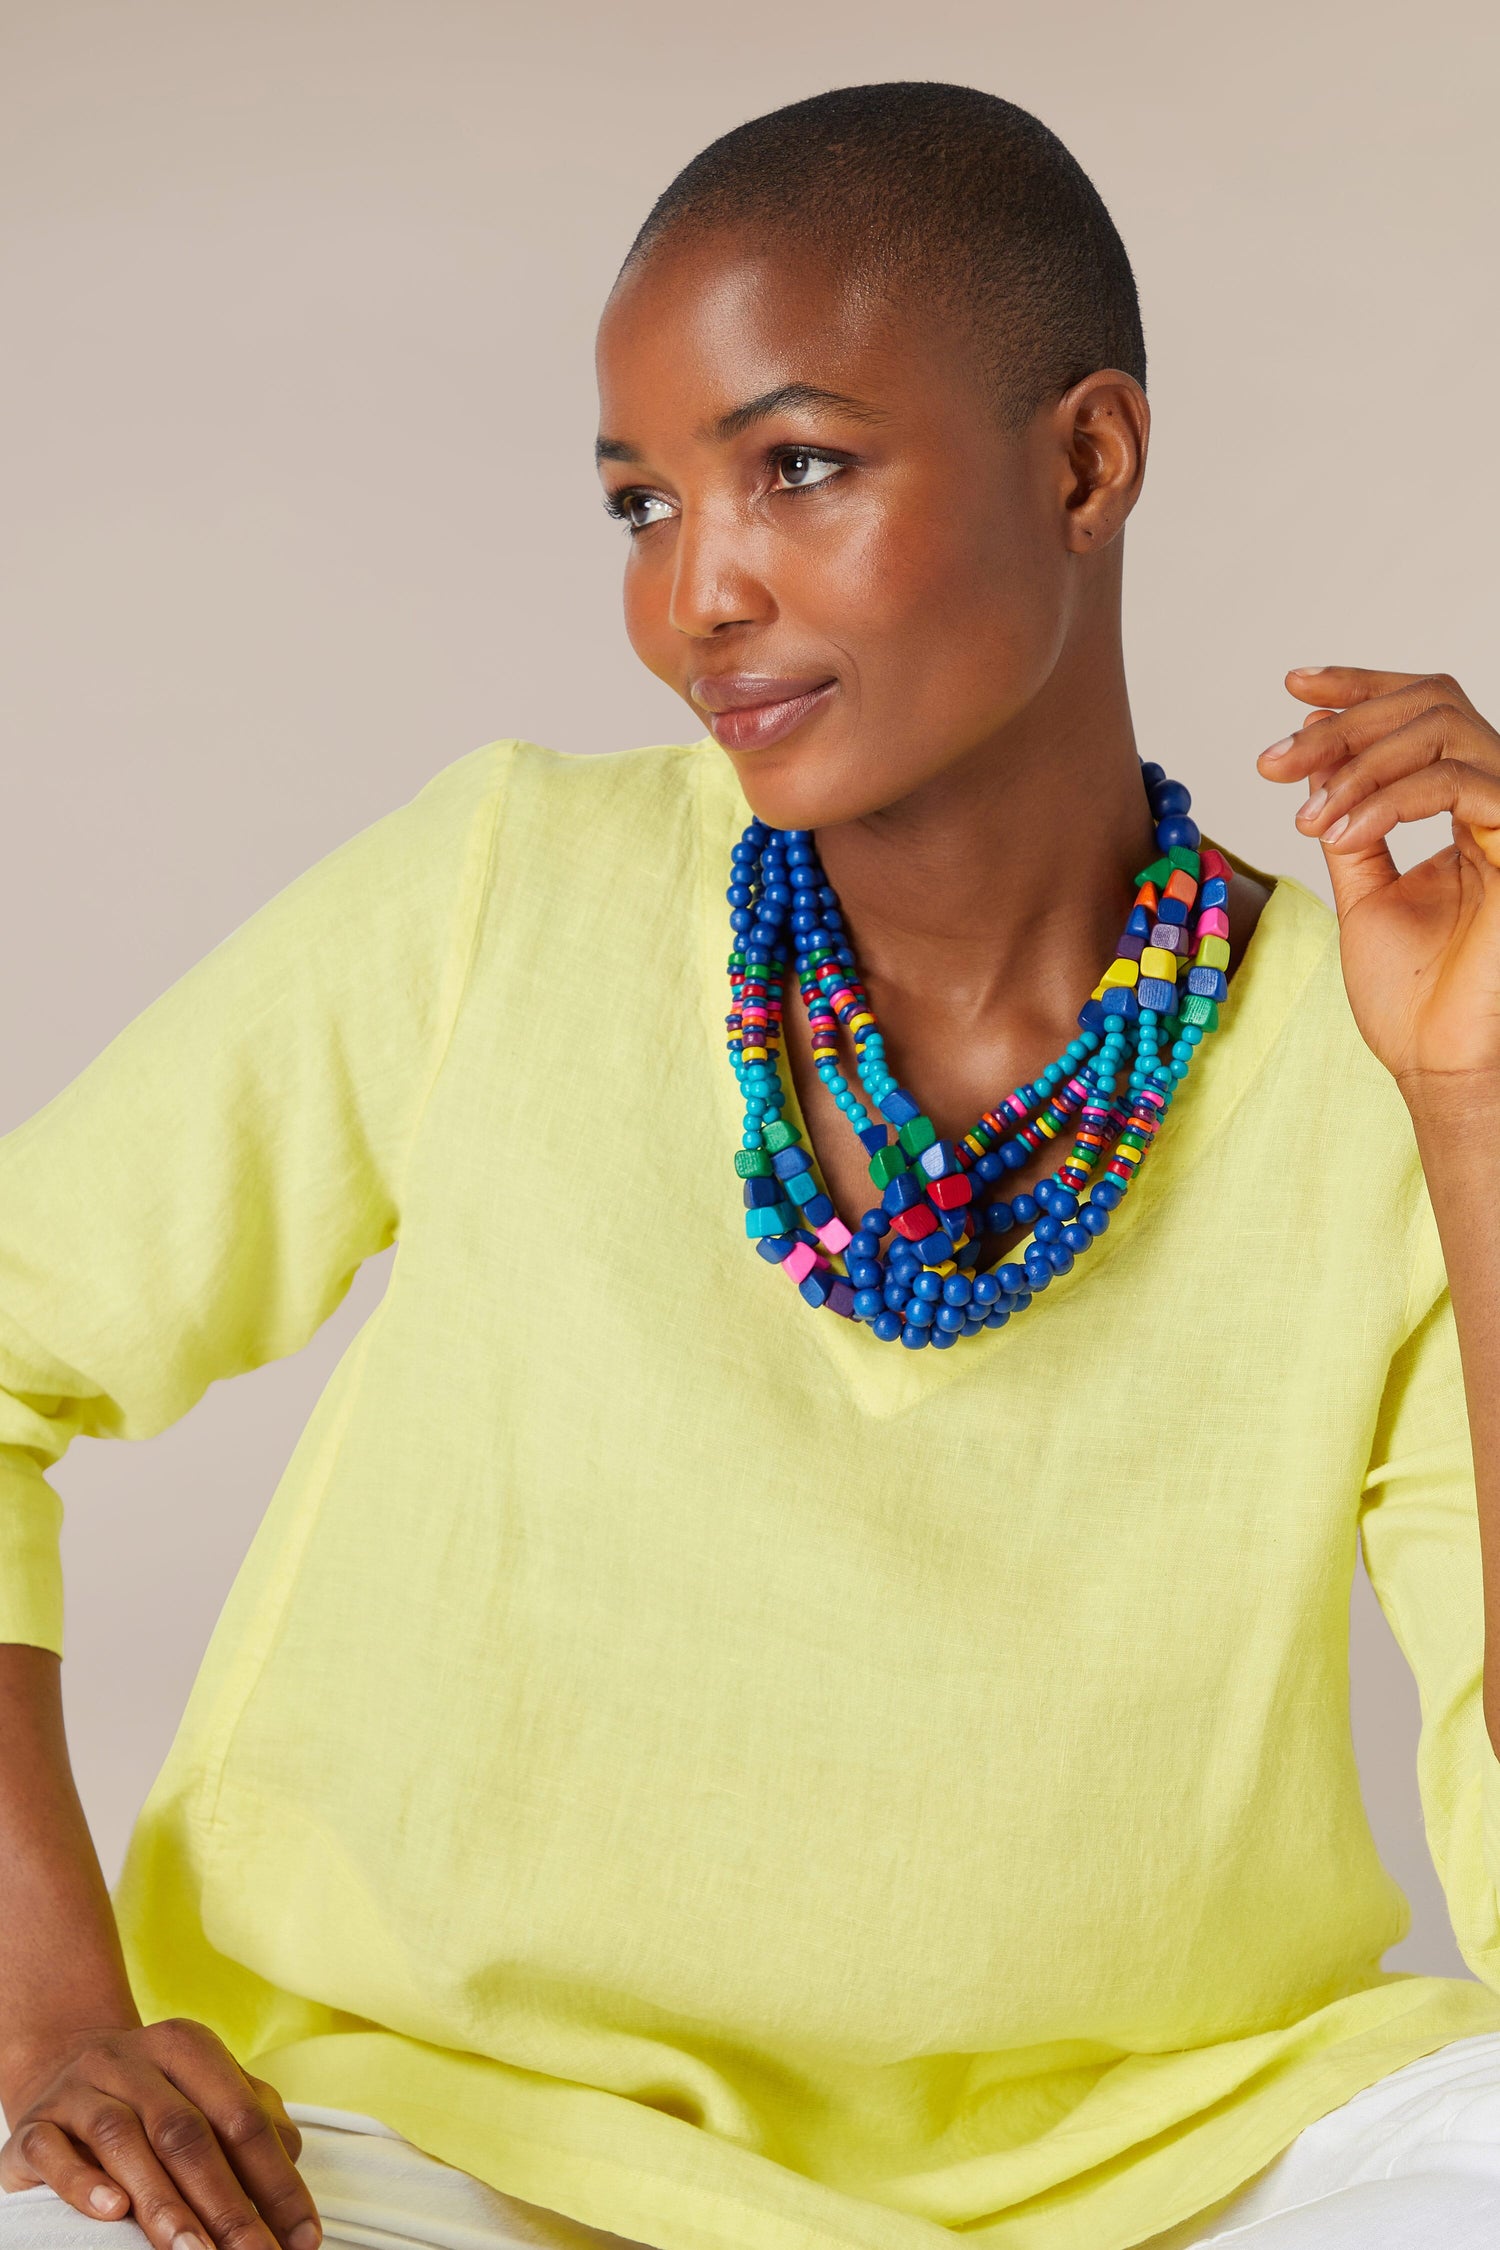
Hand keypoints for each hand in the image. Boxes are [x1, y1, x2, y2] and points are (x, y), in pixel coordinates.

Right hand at [0, 2020, 319, 2249]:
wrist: (61, 2068)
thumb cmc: (148, 2096)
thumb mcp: (202, 2092)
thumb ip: (249, 2119)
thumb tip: (291, 2162)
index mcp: (188, 2048)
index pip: (243, 2117)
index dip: (276, 2180)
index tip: (300, 2237)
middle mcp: (134, 2061)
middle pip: (187, 2133)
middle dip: (225, 2205)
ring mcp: (81, 2089)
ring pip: (123, 2139)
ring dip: (161, 2203)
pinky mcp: (35, 2124)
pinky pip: (54, 2150)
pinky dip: (83, 2182)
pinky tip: (113, 2212)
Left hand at [1257, 666, 1499, 1092]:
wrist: (1435, 1064)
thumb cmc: (1409, 995)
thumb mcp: (1362, 892)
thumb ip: (1350, 826)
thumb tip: (1316, 762)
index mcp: (1464, 808)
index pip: (1425, 710)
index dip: (1362, 685)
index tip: (1292, 687)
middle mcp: (1495, 803)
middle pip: (1432, 702)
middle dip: (1343, 723)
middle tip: (1274, 763)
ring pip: (1444, 729)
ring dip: (1357, 763)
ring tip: (1308, 816)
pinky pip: (1457, 783)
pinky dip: (1388, 798)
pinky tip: (1338, 833)